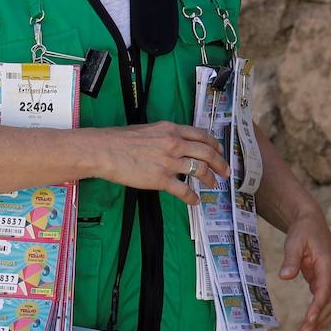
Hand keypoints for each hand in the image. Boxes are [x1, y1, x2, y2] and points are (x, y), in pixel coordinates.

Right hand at [89, 121, 228, 205]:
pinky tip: (195, 201)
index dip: (215, 144)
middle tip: (225, 172)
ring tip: (212, 185)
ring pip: (199, 170)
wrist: (105, 150)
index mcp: (172, 130)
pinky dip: (192, 197)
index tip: (220, 151)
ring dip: (209, 179)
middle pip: (206, 152)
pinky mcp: (160, 179)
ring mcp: (168, 162)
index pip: (201, 135)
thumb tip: (177, 143)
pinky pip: (183, 190)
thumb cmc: (122, 140)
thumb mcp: (150, 130)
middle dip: (220, 163)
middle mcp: (174, 144)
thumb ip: (166, 135)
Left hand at [279, 208, 330, 330]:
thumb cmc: (303, 230)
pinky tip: (311, 322)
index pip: (324, 290)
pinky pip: (327, 300)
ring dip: (322, 319)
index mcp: (327, 264)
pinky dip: (322, 312)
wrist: (311, 222)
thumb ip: (291, 259)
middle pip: (330, 301)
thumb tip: (285, 276)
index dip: (318, 307)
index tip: (309, 320)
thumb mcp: (294, 241)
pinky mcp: (325, 280)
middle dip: (319, 318)